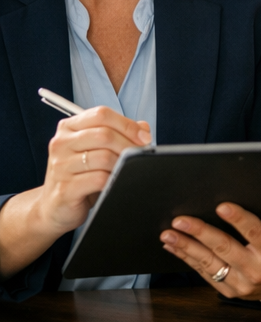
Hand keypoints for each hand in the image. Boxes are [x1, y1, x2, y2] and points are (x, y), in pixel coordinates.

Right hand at [39, 106, 150, 234]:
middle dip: (129, 145)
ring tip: (125, 170)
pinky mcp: (65, 188)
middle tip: (141, 155)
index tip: (144, 137)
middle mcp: (61, 143)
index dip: (127, 125)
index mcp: (69, 128)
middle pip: (104, 134)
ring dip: (122, 164)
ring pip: (104, 157)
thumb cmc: (80, 174)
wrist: (55, 207)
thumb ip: (120, 134)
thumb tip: (144, 128)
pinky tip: (115, 183)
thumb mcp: (98, 150)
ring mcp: (60, 165)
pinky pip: (99, 179)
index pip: (101, 114)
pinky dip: (113, 180)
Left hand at [160, 196, 260, 304]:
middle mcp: (256, 269)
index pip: (255, 233)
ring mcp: (240, 282)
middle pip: (225, 248)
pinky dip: (188, 259)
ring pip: (209, 263)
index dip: (238, 220)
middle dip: (201, 233)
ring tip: (169, 233)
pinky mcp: (228, 290)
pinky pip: (204, 273)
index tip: (222, 206)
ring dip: (187, 247)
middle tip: (182, 220)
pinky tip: (175, 246)